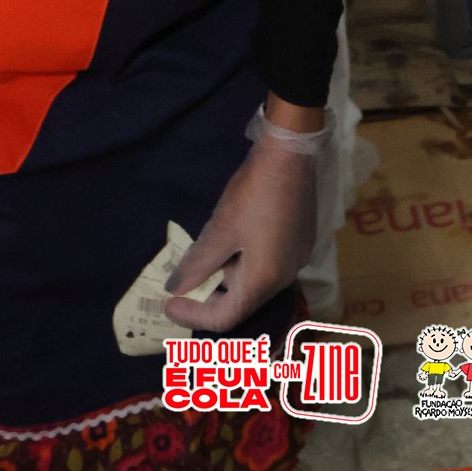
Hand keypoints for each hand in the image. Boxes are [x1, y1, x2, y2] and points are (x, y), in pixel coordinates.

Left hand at [164, 109, 329, 333]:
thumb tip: (174, 289)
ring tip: (207, 255)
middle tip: (186, 282)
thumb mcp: (219, 229)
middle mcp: (285, 278)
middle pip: (243, 301)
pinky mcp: (301, 241)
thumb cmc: (253, 193)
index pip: (226, 317)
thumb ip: (197, 265)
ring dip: (229, 276)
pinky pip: (270, 264)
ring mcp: (297, 259)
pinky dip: (247, 262)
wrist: (291, 153)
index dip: (194, 315)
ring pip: (257, 281)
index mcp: (264, 281)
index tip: (170, 303)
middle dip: (211, 296)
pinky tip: (234, 239)